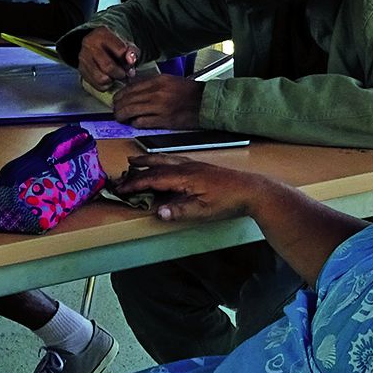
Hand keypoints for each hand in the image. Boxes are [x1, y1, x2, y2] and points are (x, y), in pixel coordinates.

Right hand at [77, 27, 140, 90]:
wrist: (96, 45)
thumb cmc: (114, 45)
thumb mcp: (125, 43)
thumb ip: (131, 51)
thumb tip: (131, 61)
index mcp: (102, 34)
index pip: (120, 50)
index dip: (129, 61)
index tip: (130, 64)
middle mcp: (89, 44)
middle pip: (108, 67)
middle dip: (120, 74)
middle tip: (124, 74)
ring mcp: (83, 58)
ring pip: (101, 78)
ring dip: (112, 80)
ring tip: (116, 76)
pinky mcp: (81, 70)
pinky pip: (96, 84)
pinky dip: (106, 85)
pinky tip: (109, 79)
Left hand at [111, 74, 202, 128]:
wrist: (206, 102)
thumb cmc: (189, 92)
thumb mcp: (169, 81)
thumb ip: (151, 84)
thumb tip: (133, 91)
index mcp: (157, 81)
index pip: (130, 87)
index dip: (120, 95)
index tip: (117, 100)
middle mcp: (156, 92)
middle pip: (127, 99)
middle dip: (118, 107)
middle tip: (116, 111)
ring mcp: (159, 107)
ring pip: (131, 111)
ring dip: (122, 116)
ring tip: (121, 118)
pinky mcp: (164, 120)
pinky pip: (142, 122)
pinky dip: (135, 123)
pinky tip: (135, 123)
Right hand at [114, 155, 269, 223]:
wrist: (251, 189)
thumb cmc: (227, 201)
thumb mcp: (204, 211)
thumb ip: (180, 211)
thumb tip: (158, 212)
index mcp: (184, 177)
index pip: (154, 179)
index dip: (136, 184)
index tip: (121, 189)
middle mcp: (187, 167)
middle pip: (157, 165)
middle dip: (138, 169)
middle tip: (122, 171)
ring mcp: (194, 165)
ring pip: (166, 160)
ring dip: (149, 160)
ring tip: (136, 160)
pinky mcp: (201, 166)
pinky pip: (175, 159)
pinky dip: (163, 160)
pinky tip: (165, 162)